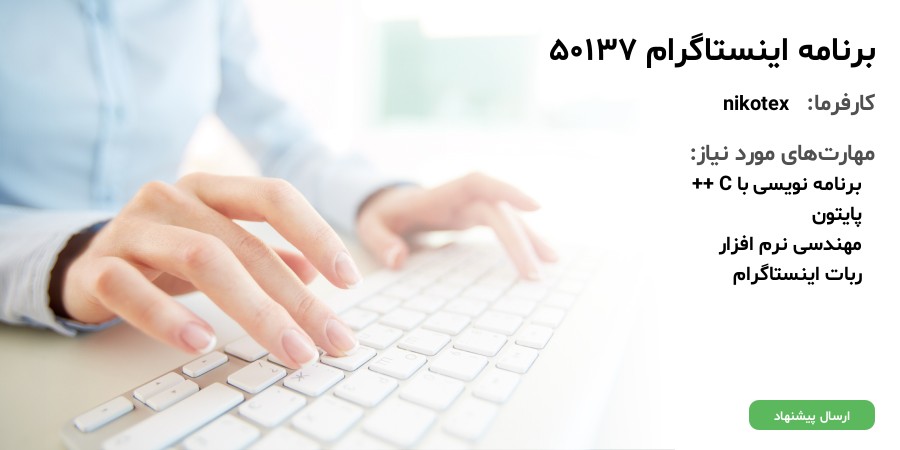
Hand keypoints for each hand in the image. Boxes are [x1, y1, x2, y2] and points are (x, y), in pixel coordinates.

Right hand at [60, 173, 360, 366]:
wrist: (84, 262)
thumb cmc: (164, 253)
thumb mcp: (219, 246)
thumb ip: (265, 254)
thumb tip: (315, 273)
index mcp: (210, 190)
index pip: (274, 197)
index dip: (317, 233)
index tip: (350, 279)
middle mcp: (173, 198)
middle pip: (245, 244)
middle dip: (296, 298)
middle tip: (330, 338)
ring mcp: (133, 228)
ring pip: (201, 259)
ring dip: (253, 309)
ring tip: (287, 348)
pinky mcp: (98, 266)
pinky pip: (132, 289)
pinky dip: (168, 318)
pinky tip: (202, 342)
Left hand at [356, 172, 557, 277]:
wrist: (387, 204)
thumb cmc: (382, 214)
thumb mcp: (370, 226)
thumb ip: (380, 241)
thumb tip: (398, 259)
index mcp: (441, 194)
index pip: (479, 184)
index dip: (507, 191)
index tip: (536, 207)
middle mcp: (463, 197)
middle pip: (499, 211)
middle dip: (520, 239)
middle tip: (535, 273)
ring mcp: (472, 207)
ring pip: (509, 218)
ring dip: (531, 238)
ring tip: (553, 262)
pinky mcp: (477, 218)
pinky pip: (505, 226)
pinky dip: (522, 241)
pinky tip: (540, 258)